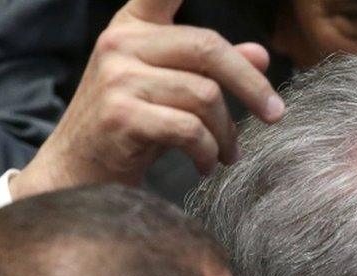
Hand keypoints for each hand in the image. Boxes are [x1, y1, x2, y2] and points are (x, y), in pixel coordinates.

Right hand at [9, 0, 283, 199]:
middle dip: (252, 86)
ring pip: (205, 95)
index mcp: (135, 25)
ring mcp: (118, 77)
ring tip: (226, 153)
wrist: (81, 168)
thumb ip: (212, 67)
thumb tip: (261, 55)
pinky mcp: (121, 114)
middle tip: (274, 115)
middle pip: (209, 48)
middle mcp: (122, 42)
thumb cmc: (134, 123)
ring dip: (226, 133)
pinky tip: (206, 164)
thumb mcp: (172, 86)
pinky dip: (208, 152)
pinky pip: (189, 129)